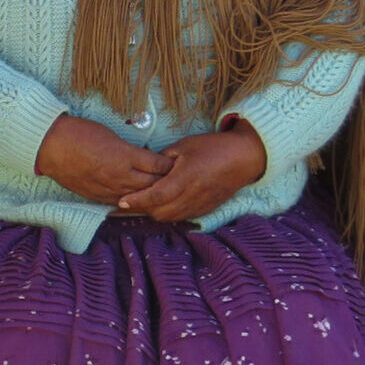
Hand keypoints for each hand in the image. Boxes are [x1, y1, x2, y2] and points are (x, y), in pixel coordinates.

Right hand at [35, 113, 172, 205]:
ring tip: (164, 195)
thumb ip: (130, 150)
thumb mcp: (112, 136)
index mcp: (126, 156)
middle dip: (166, 182)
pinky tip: (141, 204)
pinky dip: (134, 203)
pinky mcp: (98, 197)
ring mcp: (110, 189)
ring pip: (140, 198)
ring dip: (152, 196)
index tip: (178, 163)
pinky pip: (122, 204)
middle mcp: (121, 175)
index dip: (170, 165)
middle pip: (154, 184)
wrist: (52, 146)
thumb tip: (143, 158)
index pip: (158, 165)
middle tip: (177, 181)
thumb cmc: (80, 134)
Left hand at [116, 124, 267, 223]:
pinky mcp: (206, 209)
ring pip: (170, 218)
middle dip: (142, 208)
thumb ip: (162, 161)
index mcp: (185, 178)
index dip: (137, 201)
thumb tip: (145, 170)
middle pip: (159, 212)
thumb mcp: (183, 146)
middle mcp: (192, 195)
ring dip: (155, 213)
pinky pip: (182, 218)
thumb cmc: (212, 147)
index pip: (155, 196)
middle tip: (128, 200)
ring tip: (143, 203)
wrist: (244, 158)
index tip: (121, 202)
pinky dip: (169, 214)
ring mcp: (200, 205)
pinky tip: (162, 205)